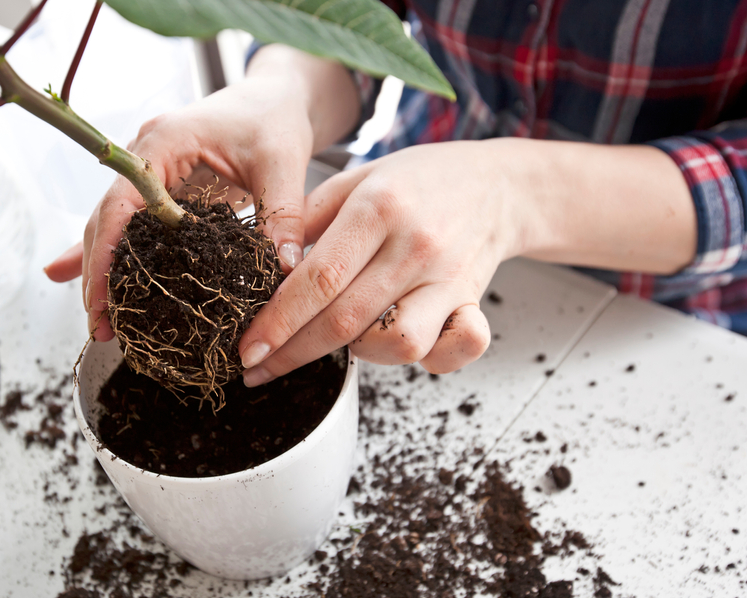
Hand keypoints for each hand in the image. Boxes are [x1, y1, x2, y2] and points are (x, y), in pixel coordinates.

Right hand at [45, 46, 360, 339]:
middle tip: (99, 326)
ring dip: (103, 271)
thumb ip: (282, 213)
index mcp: (165, 142)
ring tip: (100, 323)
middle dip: (97, 274)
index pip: (121, 202)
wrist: (275, 98)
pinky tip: (87, 287)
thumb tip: (282, 269)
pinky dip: (111, 256)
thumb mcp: (283, 164)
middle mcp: (145, 155)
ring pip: (111, 226)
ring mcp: (148, 172)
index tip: (100, 297)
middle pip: (105, 219)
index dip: (105, 252)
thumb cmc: (274, 119)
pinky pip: (129, 226)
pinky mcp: (160, 189)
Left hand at [237, 135, 697, 385]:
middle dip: (294, 353)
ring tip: (339, 341)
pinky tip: (402, 346)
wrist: (497, 184)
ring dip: (360, 354)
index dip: (278, 321)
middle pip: (346, 319)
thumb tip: (259, 265)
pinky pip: (460, 347)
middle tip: (259, 369)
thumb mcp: (355, 178)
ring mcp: (449, 277)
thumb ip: (307, 219)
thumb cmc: (417, 181)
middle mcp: (415, 245)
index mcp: (377, 208)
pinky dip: (432, 358)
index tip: (248, 349)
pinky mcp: (474, 300)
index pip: (318, 278)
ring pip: (400, 343)